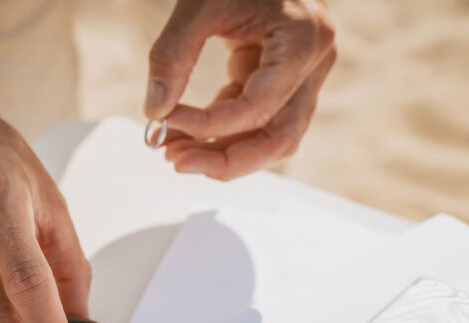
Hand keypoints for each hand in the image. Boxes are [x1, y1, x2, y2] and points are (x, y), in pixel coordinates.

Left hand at [144, 0, 335, 180]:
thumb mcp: (198, 4)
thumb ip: (172, 56)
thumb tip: (153, 113)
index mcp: (303, 41)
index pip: (257, 108)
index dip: (207, 125)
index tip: (163, 124)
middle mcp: (314, 64)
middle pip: (279, 139)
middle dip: (225, 160)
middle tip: (175, 162)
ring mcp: (306, 74)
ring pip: (274, 138)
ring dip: (226, 153)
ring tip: (175, 152)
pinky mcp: (287, 77)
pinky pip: (261, 119)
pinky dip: (226, 130)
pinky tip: (187, 129)